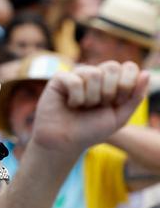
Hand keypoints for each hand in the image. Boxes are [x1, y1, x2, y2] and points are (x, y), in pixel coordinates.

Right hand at [31, 62, 147, 161]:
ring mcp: (76, 75)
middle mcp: (95, 75)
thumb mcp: (120, 116)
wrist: (66, 141)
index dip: (127, 85)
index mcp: (111, 81)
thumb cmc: (91, 130)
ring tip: (83, 106)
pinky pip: (74, 81)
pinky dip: (76, 98)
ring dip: (91, 97)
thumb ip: (136, 97)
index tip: (117, 103)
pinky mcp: (59, 79)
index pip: (129, 67)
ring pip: (93, 74)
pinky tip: (71, 104)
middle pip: (112, 66)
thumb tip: (146, 73)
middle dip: (109, 91)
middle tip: (100, 105)